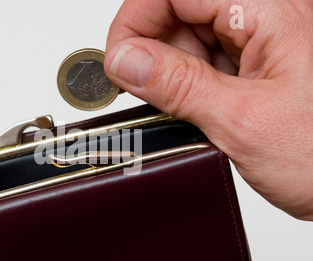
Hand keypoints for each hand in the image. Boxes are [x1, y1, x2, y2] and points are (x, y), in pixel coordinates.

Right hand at [104, 0, 312, 219]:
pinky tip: (197, 112)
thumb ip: (177, 86)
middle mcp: (266, 18)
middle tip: (144, 93)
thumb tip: (123, 61)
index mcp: (271, 12)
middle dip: (153, 52)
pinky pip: (205, 62)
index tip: (117, 60)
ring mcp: (261, 42)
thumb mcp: (241, 121)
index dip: (136, 20)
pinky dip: (188, 87)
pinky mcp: (255, 65)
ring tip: (182, 112)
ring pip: (188, 39)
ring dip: (171, 75)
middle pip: (180, 12)